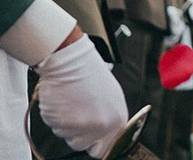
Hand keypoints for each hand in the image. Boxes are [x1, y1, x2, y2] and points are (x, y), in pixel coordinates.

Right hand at [35, 36, 127, 157]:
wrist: (71, 62)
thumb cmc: (90, 75)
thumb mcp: (110, 97)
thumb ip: (108, 118)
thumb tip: (105, 132)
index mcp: (118, 119)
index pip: (106, 148)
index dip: (95, 143)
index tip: (89, 137)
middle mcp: (104, 126)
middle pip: (85, 146)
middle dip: (78, 135)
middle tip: (77, 115)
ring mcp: (84, 126)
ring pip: (68, 137)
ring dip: (66, 125)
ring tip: (71, 103)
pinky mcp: (65, 124)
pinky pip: (56, 128)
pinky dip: (56, 118)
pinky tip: (63, 101)